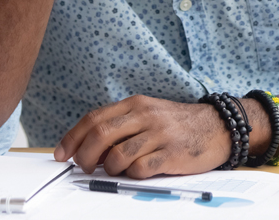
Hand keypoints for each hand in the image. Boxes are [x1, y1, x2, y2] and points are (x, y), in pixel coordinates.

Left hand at [54, 95, 230, 178]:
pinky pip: (140, 169)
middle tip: (83, 167)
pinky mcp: (171, 154)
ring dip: (108, 168)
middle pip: (100, 135)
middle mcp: (145, 115)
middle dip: (84, 156)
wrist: (218, 127)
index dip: (72, 137)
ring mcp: (159, 134)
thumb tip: (89, 148)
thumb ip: (121, 126)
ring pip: (117, 155)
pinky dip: (131, 175)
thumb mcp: (148, 114)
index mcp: (135, 104)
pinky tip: (136, 172)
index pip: (93, 118)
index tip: (61, 153)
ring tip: (114, 171)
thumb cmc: (178, 124)